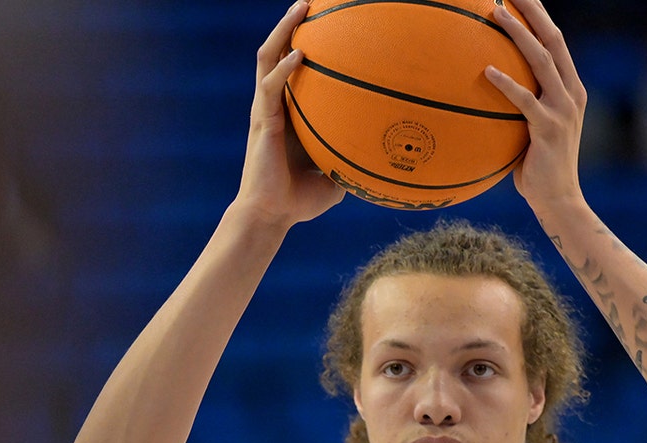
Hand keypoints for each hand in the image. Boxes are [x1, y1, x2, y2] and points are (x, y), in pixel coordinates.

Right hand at [233, 1, 343, 229]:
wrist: (271, 217)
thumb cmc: (299, 201)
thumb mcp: (335, 177)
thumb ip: (352, 160)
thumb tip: (385, 159)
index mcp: (288, 114)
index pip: (293, 69)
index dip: (303, 43)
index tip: (326, 24)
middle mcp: (274, 105)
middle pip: (278, 51)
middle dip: (291, 23)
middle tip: (310, 1)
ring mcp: (264, 111)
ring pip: (268, 58)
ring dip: (282, 30)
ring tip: (300, 8)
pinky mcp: (260, 122)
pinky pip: (270, 87)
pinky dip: (284, 68)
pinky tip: (299, 53)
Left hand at [485, 0, 587, 215]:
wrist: (559, 200)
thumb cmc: (538, 168)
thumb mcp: (533, 130)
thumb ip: (521, 108)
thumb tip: (485, 92)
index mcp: (571, 89)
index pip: (556, 43)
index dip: (540, 16)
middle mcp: (572, 93)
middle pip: (553, 40)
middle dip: (533, 11)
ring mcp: (563, 109)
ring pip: (541, 60)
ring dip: (519, 33)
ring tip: (495, 13)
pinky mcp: (549, 128)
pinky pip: (525, 100)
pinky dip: (506, 83)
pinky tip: (486, 70)